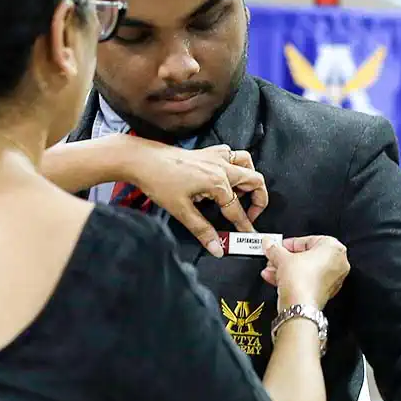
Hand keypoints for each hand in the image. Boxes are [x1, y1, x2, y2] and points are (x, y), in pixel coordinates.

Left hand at [128, 142, 267, 256]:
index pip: (237, 209)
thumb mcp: (181, 211)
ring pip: (247, 163)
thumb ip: (202, 230)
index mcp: (218, 182)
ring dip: (249, 179)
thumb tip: (217, 248)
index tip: (248, 235)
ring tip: (240, 195)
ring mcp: (216, 156)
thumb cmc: (159, 182)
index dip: (244, 225)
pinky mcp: (207, 152)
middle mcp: (222, 167)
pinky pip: (232, 154)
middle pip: (254, 181)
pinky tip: (225, 176)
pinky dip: (236, 164)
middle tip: (249, 216)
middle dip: (258, 200)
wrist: (142, 160)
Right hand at [261, 236, 348, 307]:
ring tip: (271, 270)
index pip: (307, 240)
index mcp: (334, 248)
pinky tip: (276, 279)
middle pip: (306, 256)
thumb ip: (274, 248)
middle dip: (285, 258)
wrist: (300, 306)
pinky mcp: (324, 292)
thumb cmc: (300, 280)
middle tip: (273, 258)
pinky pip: (307, 281)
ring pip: (305, 270)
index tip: (277, 246)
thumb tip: (269, 243)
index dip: (288, 244)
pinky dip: (293, 279)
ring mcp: (333, 279)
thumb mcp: (282, 257)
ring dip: (285, 269)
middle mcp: (338, 263)